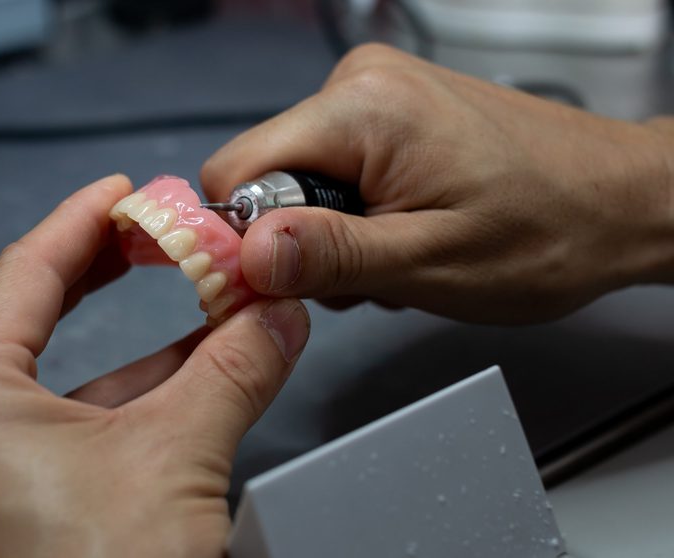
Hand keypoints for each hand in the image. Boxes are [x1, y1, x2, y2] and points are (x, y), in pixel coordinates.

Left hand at [0, 175, 309, 557]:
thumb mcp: (180, 456)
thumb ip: (235, 370)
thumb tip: (277, 315)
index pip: (24, 276)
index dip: (80, 224)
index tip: (122, 195)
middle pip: (26, 323)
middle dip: (95, 276)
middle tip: (144, 240)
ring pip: (55, 390)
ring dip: (129, 353)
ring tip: (193, 317)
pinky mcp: (11, 529)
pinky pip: (64, 440)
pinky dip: (122, 410)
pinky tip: (180, 396)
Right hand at [202, 43, 673, 322]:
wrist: (617, 202)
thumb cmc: (547, 230)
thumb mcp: (428, 262)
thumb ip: (330, 256)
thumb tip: (248, 253)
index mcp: (360, 108)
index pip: (236, 171)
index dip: (246, 236)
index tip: (282, 281)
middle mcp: (360, 84)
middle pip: (268, 176)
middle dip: (303, 240)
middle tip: (369, 272)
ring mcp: (377, 95)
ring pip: (301, 181)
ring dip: (336, 236)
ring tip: (400, 255)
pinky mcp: (392, 115)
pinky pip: (337, 173)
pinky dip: (359, 217)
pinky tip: (406, 233)